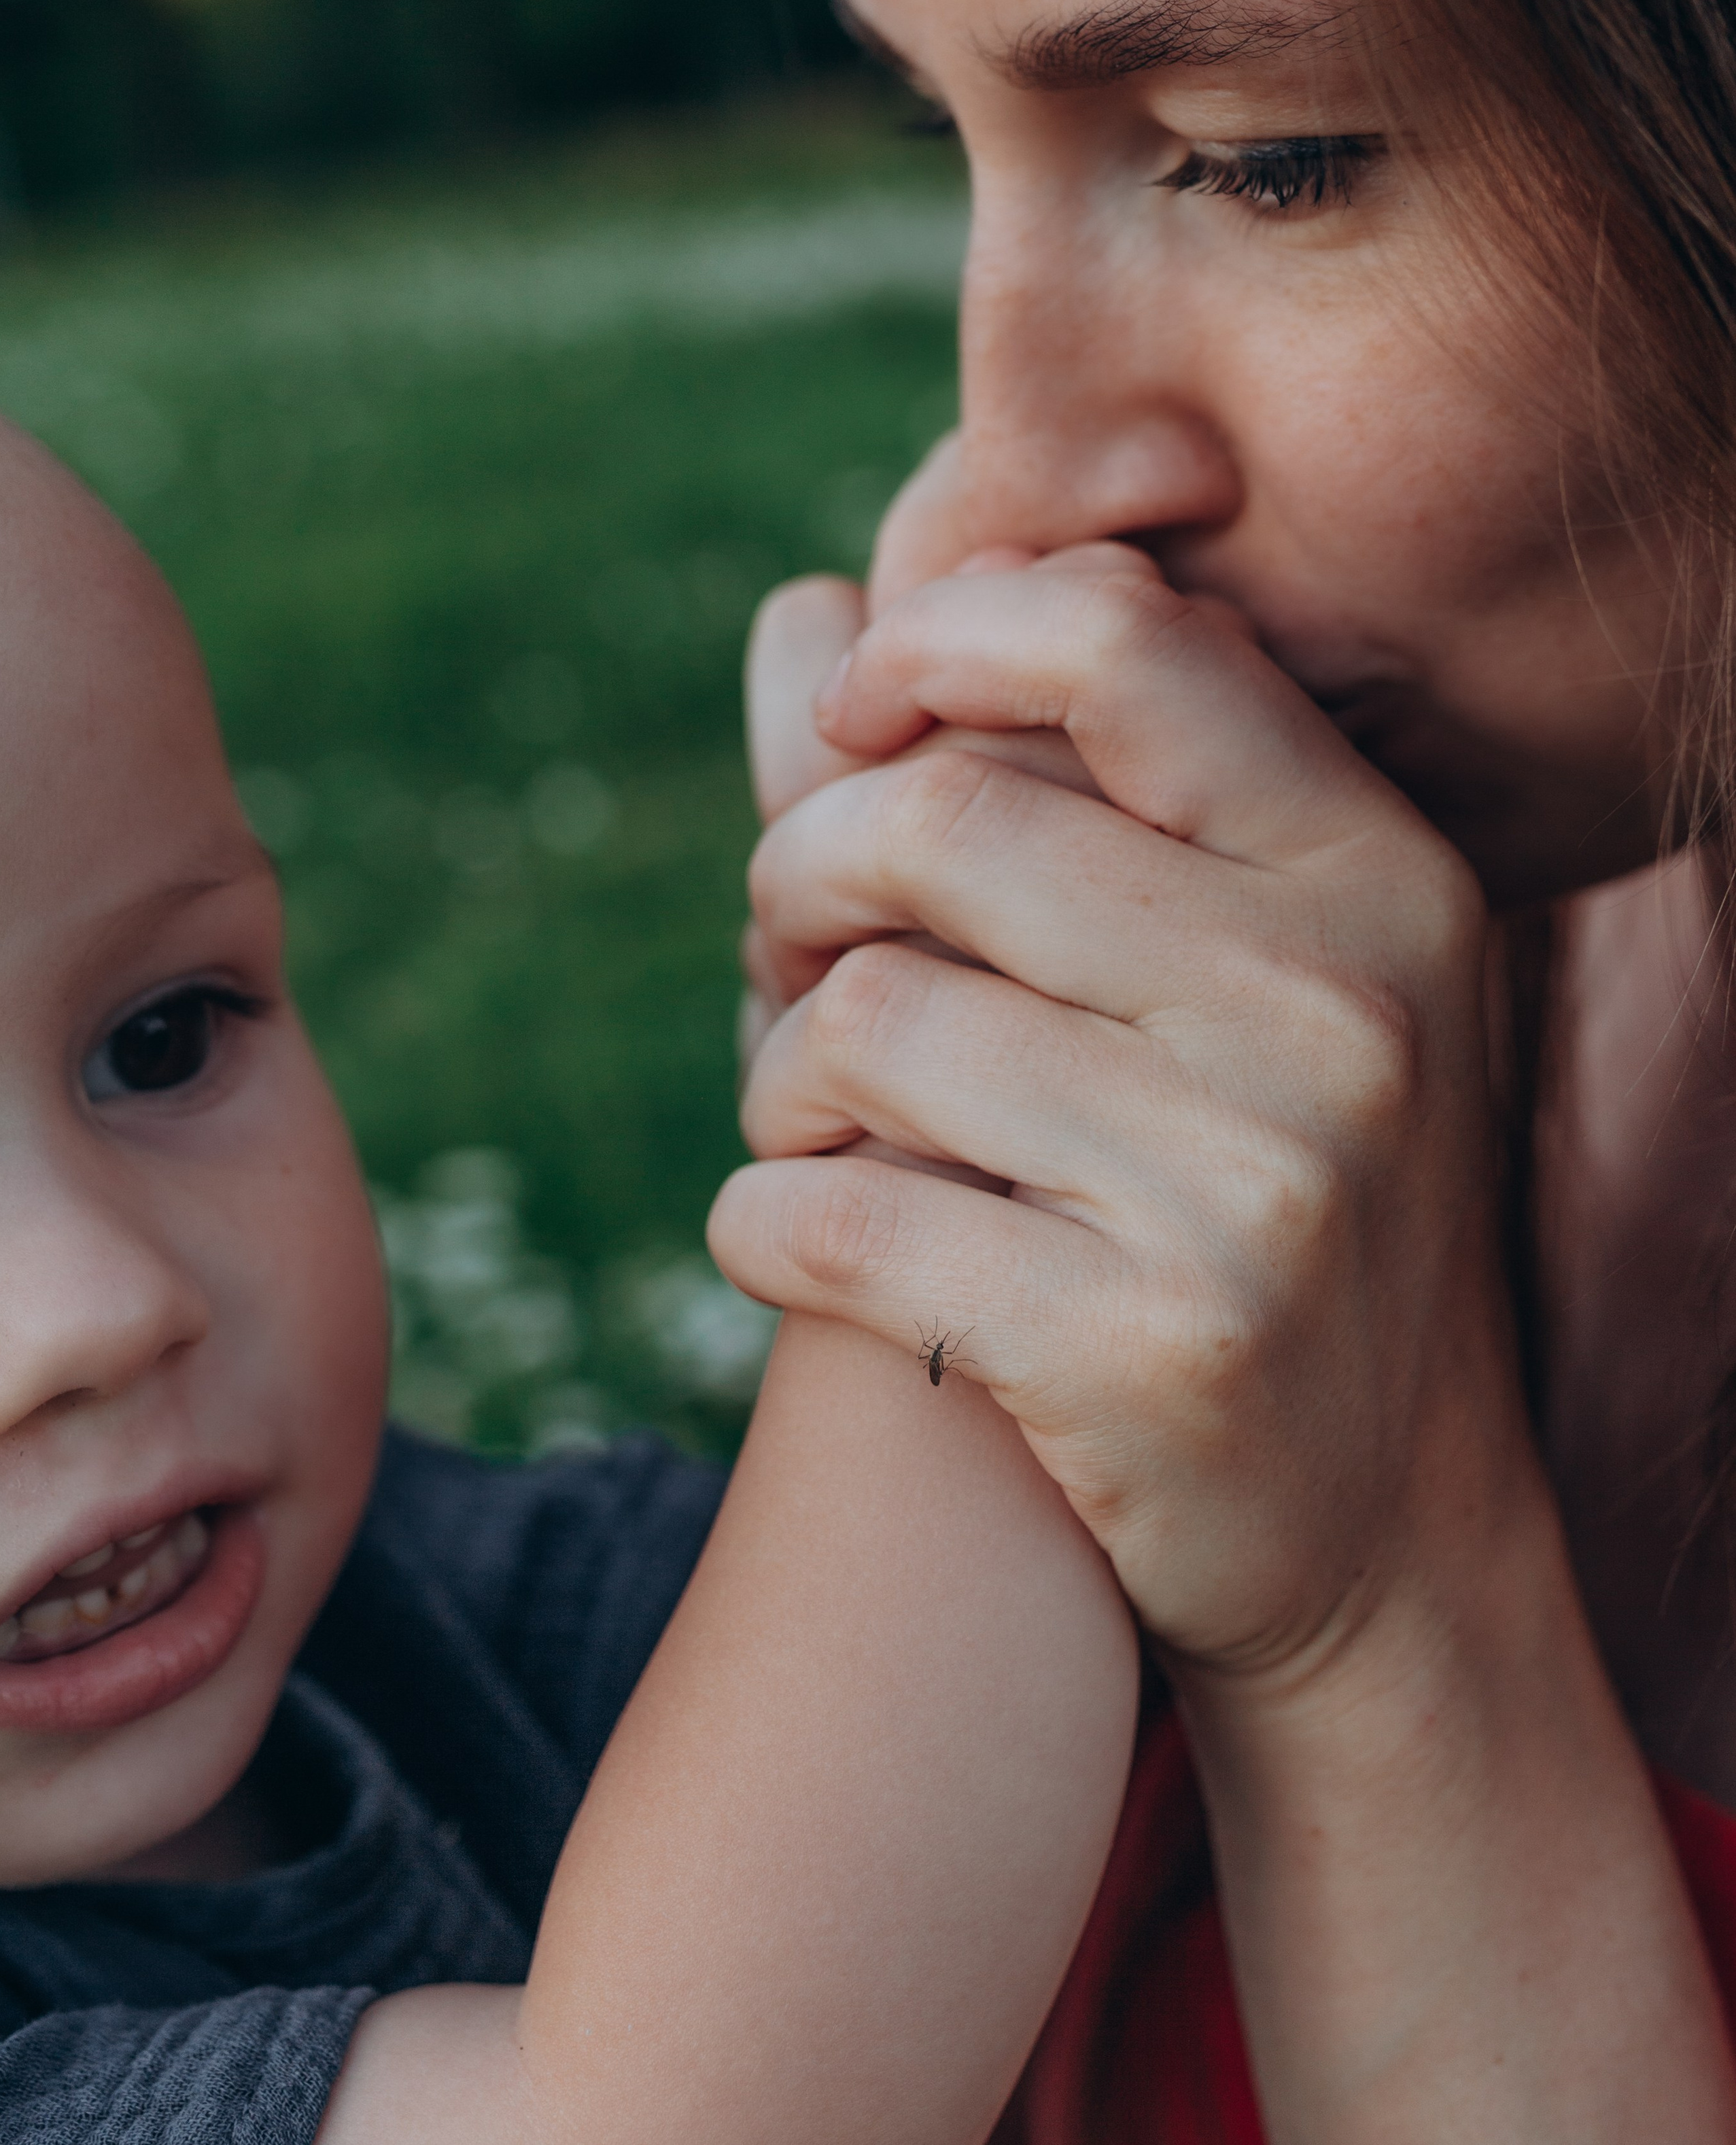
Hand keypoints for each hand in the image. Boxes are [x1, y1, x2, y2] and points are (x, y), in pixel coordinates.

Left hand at [709, 544, 1545, 1685]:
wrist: (1386, 1531)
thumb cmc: (1270, 1204)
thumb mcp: (1270, 979)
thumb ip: (1068, 785)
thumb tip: (801, 613)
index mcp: (1379, 876)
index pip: (1120, 643)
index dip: (933, 646)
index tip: (856, 722)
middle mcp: (1341, 1010)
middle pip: (938, 824)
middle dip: (801, 877)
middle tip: (789, 948)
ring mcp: (1257, 1186)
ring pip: (863, 1025)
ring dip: (772, 1073)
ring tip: (800, 1120)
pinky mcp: (1145, 1352)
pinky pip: (832, 1217)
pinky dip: (758, 1220)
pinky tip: (786, 1235)